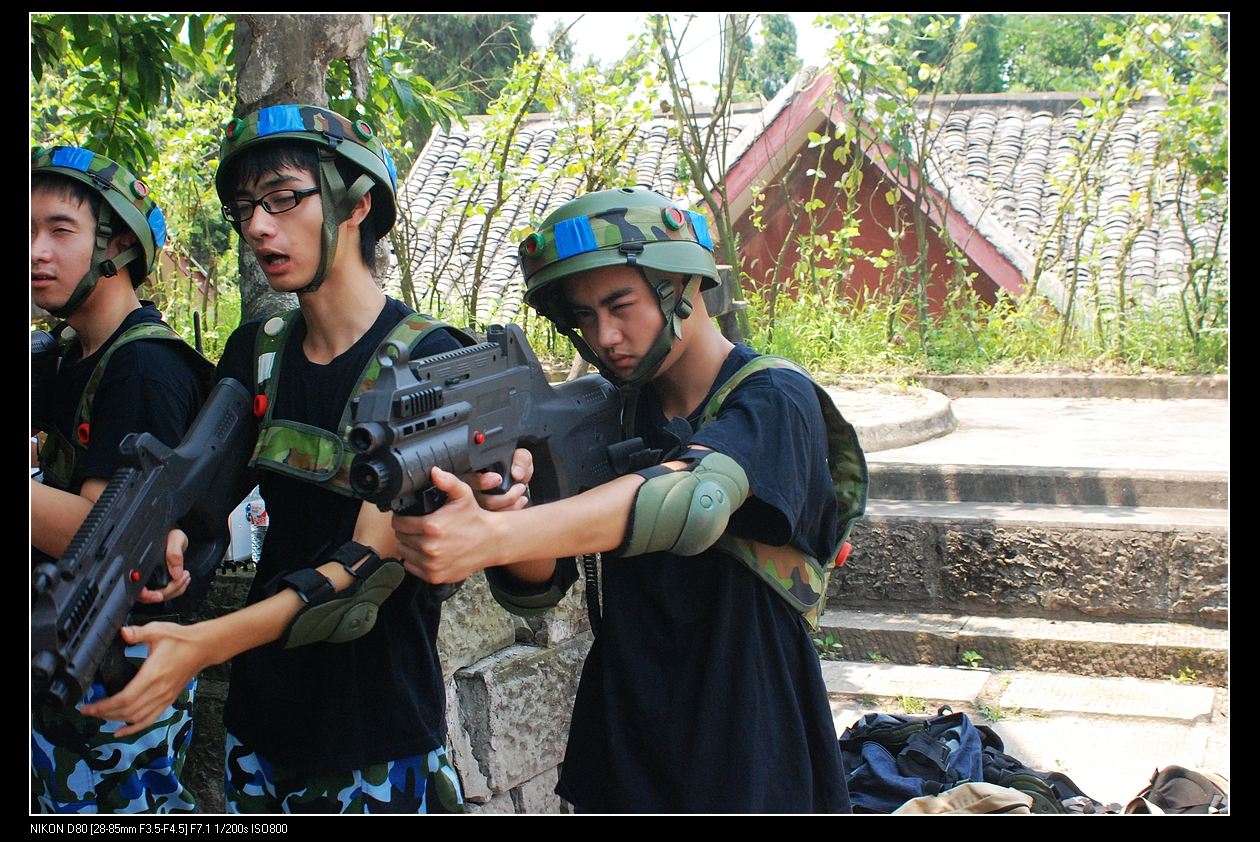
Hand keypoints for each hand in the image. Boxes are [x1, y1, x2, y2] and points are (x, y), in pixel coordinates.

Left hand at [80, 621, 207, 735]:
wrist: (203, 647)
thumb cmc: (181, 639)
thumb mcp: (158, 630)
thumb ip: (138, 632)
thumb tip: (122, 632)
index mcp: (153, 674)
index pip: (125, 699)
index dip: (104, 706)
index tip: (89, 707)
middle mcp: (159, 690)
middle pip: (127, 712)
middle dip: (104, 714)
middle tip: (88, 711)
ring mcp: (164, 697)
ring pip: (136, 718)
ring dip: (116, 721)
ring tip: (100, 717)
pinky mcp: (168, 700)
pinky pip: (149, 720)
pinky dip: (134, 728)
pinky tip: (121, 732)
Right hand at [137, 529, 191, 603]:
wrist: (172, 535)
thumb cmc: (170, 534)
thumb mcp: (175, 538)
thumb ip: (174, 553)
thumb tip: (176, 573)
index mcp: (139, 562)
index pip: (135, 588)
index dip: (145, 595)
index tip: (158, 596)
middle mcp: (141, 573)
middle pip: (148, 596)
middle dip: (169, 591)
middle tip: (182, 578)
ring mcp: (148, 578)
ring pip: (158, 596)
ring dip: (175, 590)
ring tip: (186, 576)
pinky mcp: (157, 580)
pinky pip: (166, 592)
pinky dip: (177, 589)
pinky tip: (184, 579)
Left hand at [394, 467, 501, 582]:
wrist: (491, 542)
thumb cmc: (475, 518)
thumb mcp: (463, 495)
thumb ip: (447, 482)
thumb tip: (434, 472)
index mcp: (432, 526)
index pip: (399, 523)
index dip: (401, 518)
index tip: (408, 517)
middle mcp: (430, 548)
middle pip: (400, 538)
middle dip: (406, 531)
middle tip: (418, 527)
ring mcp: (431, 564)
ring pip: (404, 553)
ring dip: (409, 546)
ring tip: (422, 539)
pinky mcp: (434, 576)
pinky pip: (412, 567)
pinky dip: (415, 561)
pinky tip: (427, 552)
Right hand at [472, 448, 533, 512]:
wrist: (519, 476)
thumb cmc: (514, 466)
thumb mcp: (520, 456)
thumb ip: (520, 458)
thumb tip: (516, 473)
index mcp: (477, 474)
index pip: (472, 480)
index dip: (483, 482)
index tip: (499, 479)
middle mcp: (475, 491)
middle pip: (482, 501)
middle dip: (504, 497)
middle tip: (519, 487)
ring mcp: (482, 505)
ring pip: (491, 512)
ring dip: (510, 504)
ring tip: (521, 492)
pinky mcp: (490, 515)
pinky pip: (498, 519)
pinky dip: (513, 510)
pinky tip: (521, 501)